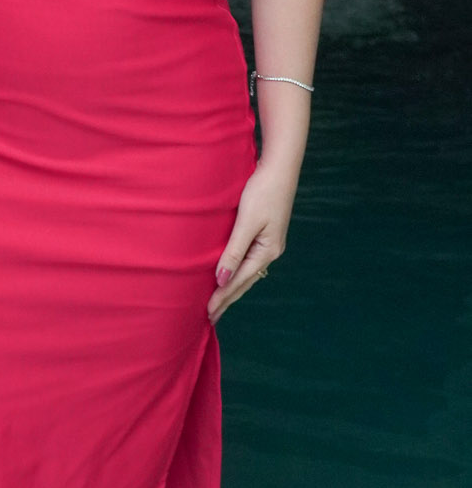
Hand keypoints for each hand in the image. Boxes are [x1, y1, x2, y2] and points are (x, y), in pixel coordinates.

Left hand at [209, 161, 294, 321]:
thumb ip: (233, 251)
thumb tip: (221, 279)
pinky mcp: (264, 235)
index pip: (239, 280)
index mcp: (267, 251)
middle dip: (227, 299)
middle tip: (210, 317)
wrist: (279, 169)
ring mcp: (269, 244)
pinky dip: (236, 273)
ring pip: (247, 273)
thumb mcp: (246, 223)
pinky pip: (248, 261)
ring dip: (232, 288)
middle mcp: (270, 251)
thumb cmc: (262, 192)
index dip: (222, 297)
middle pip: (245, 281)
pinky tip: (229, 276)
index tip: (207, 313)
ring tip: (218, 303)